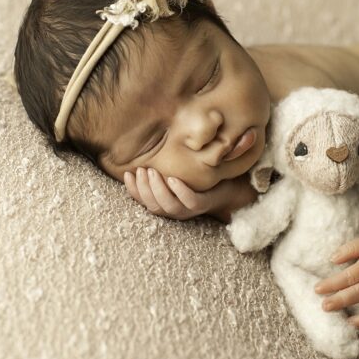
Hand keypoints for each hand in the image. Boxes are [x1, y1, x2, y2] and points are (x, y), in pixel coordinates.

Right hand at [123, 167, 243, 220]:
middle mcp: (176, 210)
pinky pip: (191, 202)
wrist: (231, 185)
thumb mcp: (178, 170)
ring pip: (169, 207)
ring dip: (158, 190)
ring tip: (152, 172)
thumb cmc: (200, 177)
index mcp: (167, 203)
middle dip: (144, 188)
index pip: (144, 201)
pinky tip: (173, 179)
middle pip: (154, 205)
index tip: (127, 174)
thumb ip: (163, 165)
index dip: (134, 190)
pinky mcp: (205, 204)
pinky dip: (181, 192)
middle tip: (141, 170)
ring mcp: (191, 209)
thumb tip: (142, 148)